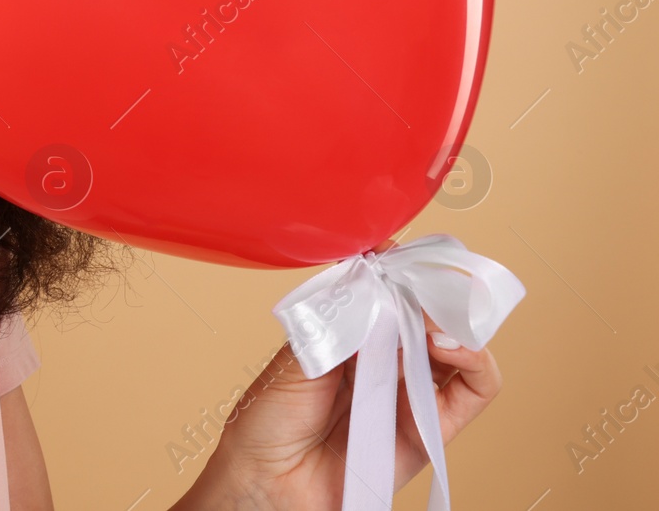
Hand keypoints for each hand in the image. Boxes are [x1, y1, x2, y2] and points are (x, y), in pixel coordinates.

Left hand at [179, 239, 503, 510]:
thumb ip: (342, 318)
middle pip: (432, 312)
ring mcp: (408, 391)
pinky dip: (474, 360)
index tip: (396, 254)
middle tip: (424, 280)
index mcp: (350, 333)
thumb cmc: (266, 422)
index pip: (391, 289)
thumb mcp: (299, 353)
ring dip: (457, 321)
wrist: (265, 486)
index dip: (400, 269)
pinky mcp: (428, 428)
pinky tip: (445, 344)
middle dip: (434, 290)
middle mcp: (384, 358)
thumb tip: (377, 274)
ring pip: (461, 345)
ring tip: (432, 318)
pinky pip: (473, 392)